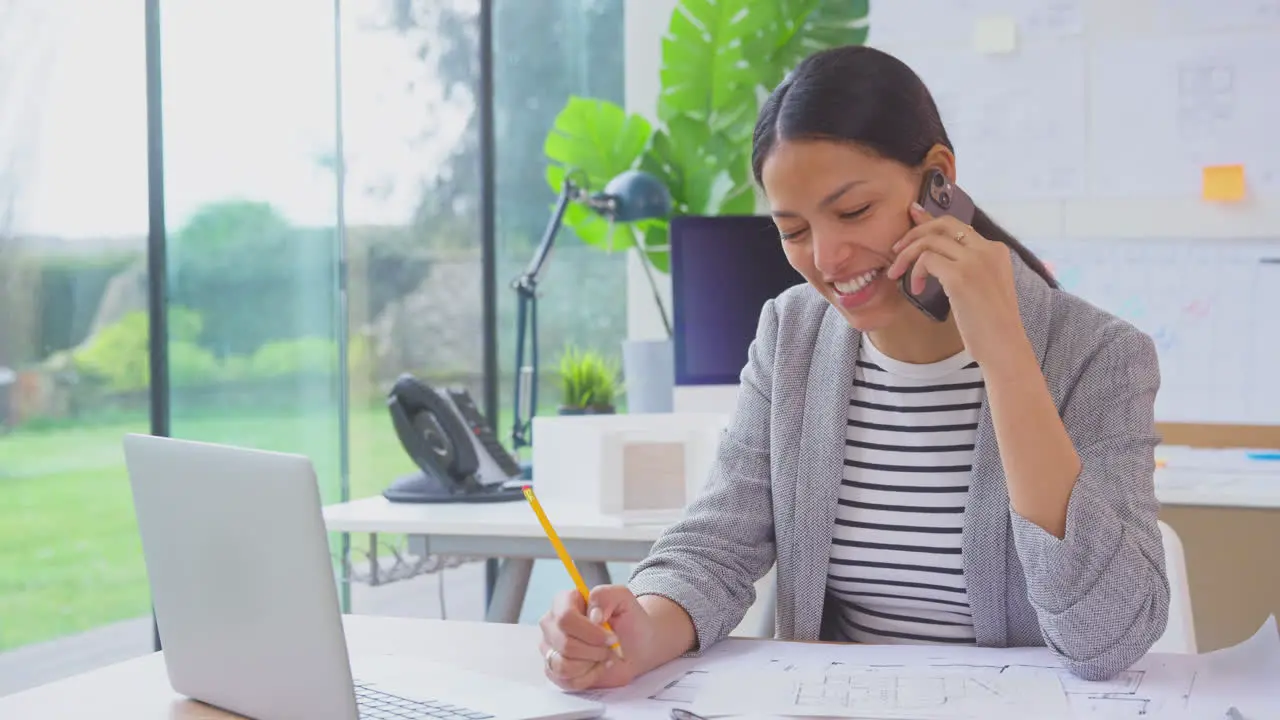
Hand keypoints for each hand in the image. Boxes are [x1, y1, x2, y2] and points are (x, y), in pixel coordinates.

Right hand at [538, 584, 653, 690]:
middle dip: (594, 650)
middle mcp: (551, 623)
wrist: (635, 647)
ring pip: (562, 665)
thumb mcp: (624, 600)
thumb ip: (607, 596)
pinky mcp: (552, 670)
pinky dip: (587, 677)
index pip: (565, 618)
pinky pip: (565, 680)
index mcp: (564, 601)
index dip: (590, 632)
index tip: (611, 637)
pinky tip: (596, 667)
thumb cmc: (627, 622)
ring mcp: (549, 647)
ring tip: (602, 656)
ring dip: (590, 664)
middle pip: (565, 644)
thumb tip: (593, 614)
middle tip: (609, 647)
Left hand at [886, 203, 1027, 367]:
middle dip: (915, 231)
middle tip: (897, 249)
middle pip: (944, 223)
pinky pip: (926, 260)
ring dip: (907, 255)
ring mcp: (975, 261)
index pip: (958, 226)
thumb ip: (965, 267)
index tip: (913, 217)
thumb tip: (934, 256)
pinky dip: (915, 272)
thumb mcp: (982, 288)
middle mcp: (988, 250)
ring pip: (930, 240)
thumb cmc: (990, 326)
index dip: (931, 221)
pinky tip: (917, 289)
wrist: (1004, 347)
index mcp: (996, 251)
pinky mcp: (960, 276)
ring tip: (897, 274)